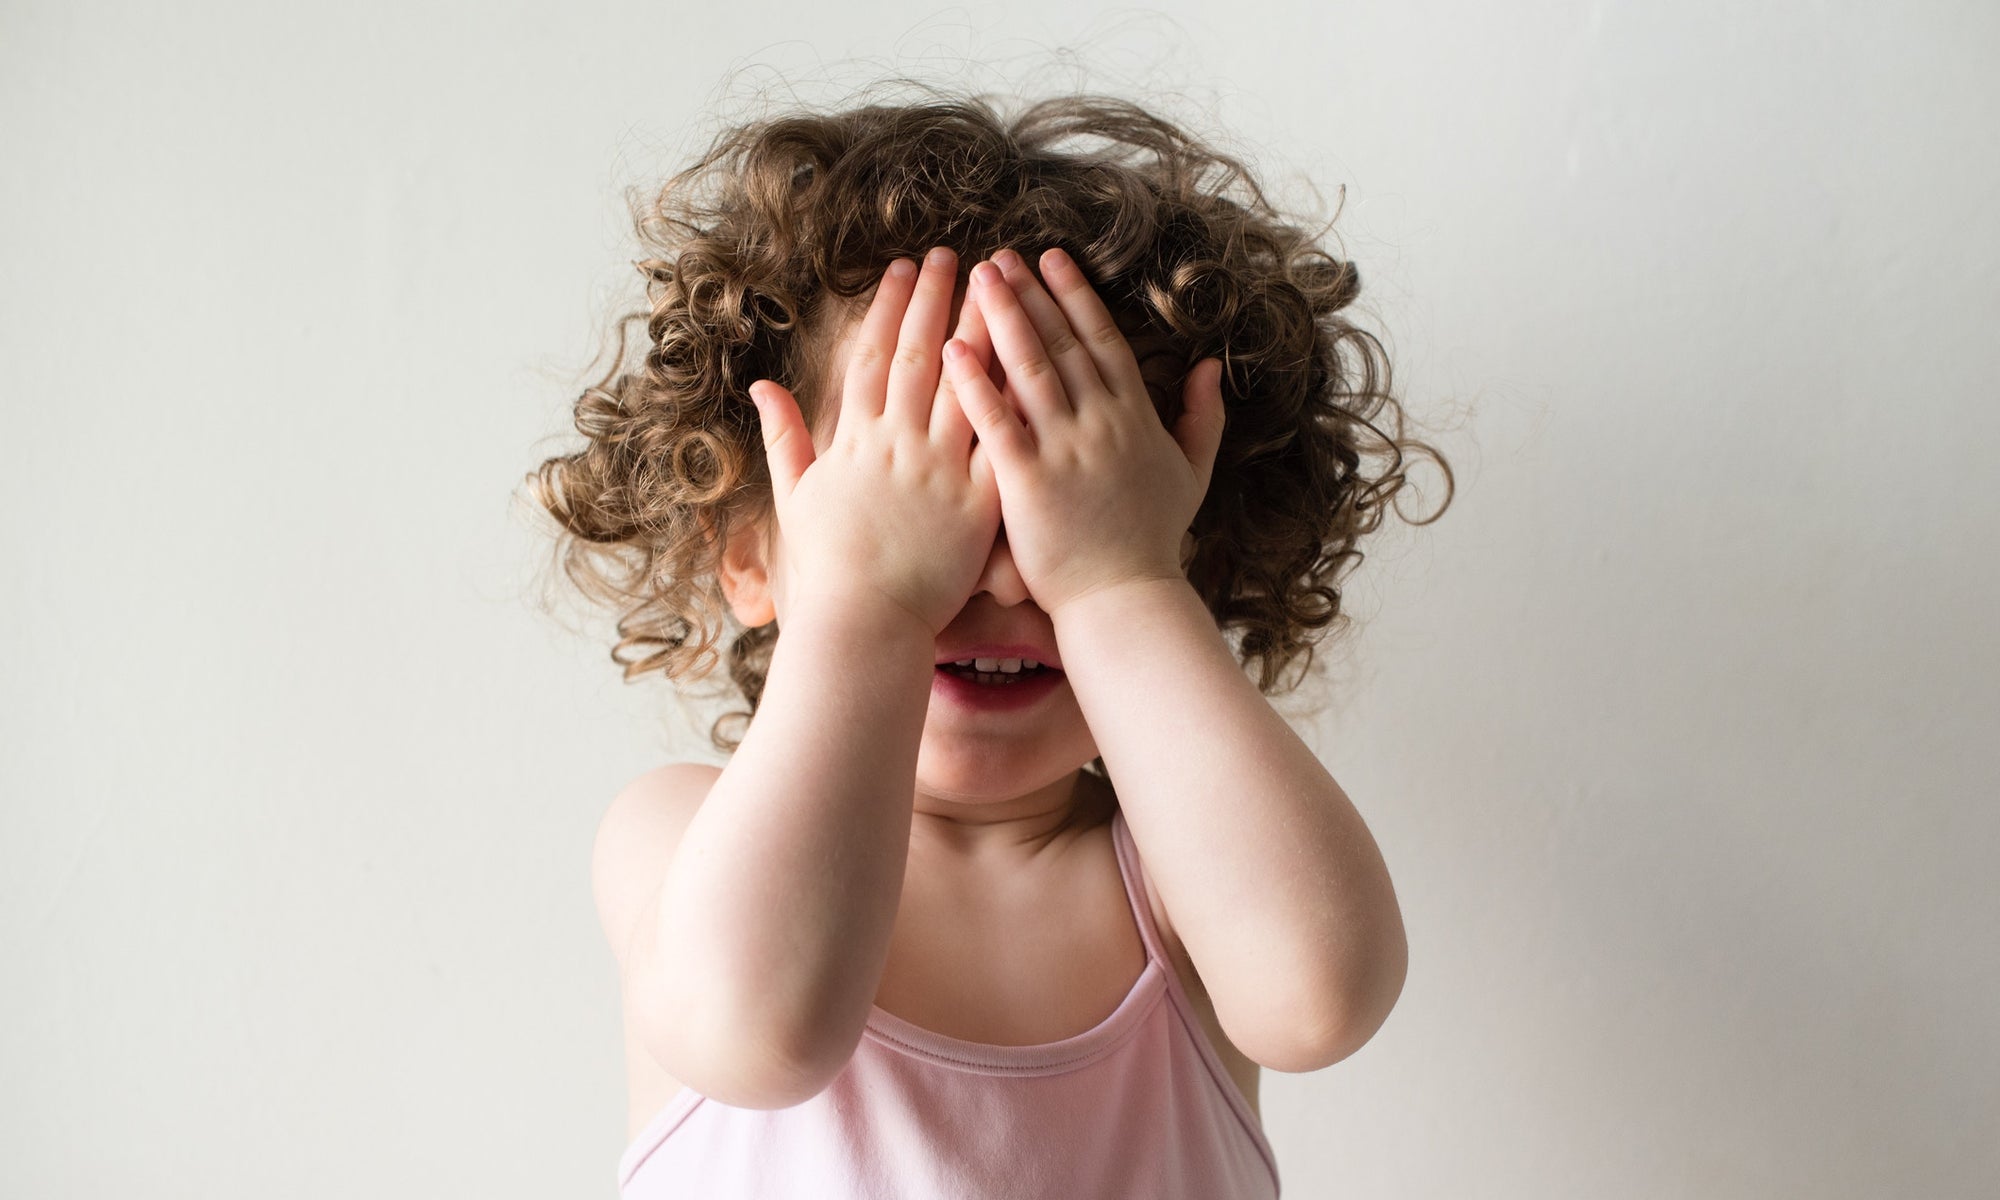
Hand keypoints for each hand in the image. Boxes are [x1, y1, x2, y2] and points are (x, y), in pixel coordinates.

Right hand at [747, 247, 1001, 635]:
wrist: (862, 624)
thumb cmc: (826, 570)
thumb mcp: (795, 498)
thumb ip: (784, 437)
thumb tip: (761, 385)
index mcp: (854, 441)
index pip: (873, 358)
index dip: (888, 309)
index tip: (902, 269)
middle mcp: (897, 445)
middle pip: (920, 356)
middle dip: (935, 300)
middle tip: (953, 255)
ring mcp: (939, 471)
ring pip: (965, 386)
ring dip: (980, 331)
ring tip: (998, 287)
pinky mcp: (977, 503)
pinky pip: (1001, 441)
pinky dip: (1014, 400)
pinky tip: (1033, 361)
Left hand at [941, 247, 1225, 615]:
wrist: (1125, 598)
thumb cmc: (1152, 541)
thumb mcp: (1193, 472)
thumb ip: (1203, 417)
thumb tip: (1211, 366)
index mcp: (1133, 416)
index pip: (1101, 340)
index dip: (1075, 295)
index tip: (1051, 259)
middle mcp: (1100, 422)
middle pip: (1060, 343)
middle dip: (1029, 294)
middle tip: (1000, 254)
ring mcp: (1063, 449)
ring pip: (1029, 368)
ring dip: (1001, 317)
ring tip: (977, 277)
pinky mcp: (1027, 481)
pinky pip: (995, 421)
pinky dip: (974, 382)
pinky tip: (952, 348)